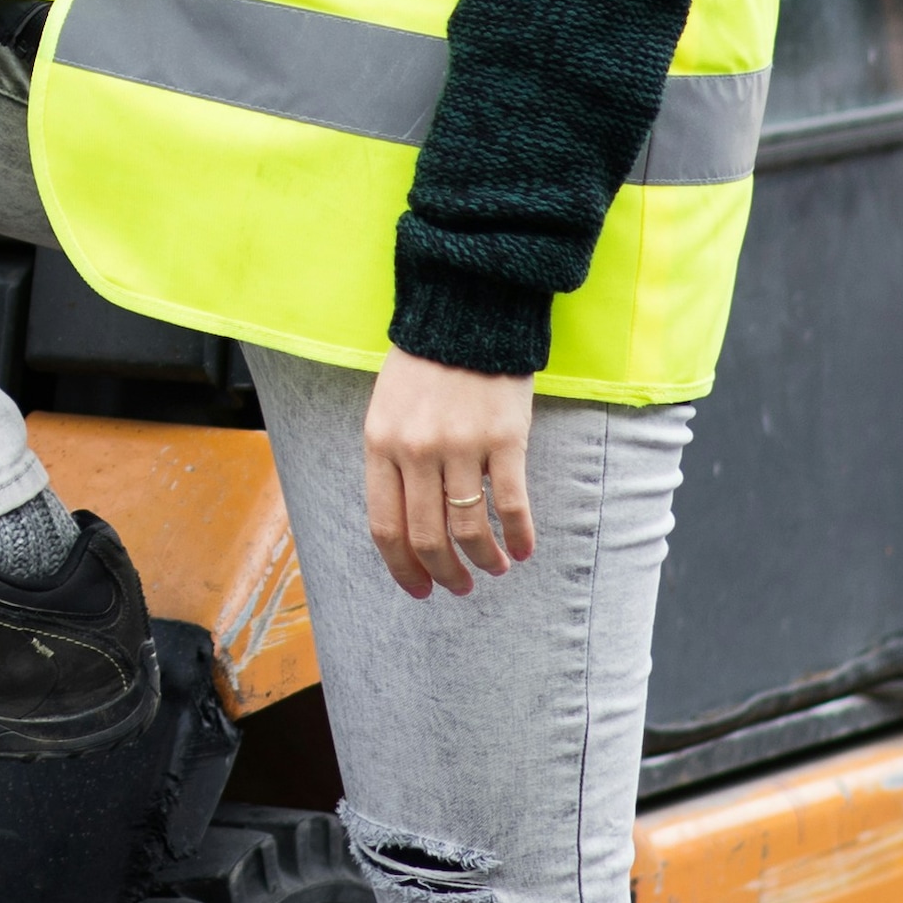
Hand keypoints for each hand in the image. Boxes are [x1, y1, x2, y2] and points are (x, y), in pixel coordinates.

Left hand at [360, 350, 535, 598]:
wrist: (464, 314)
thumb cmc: (423, 365)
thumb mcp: (386, 409)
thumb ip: (390, 461)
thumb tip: (403, 525)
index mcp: (379, 444)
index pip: (385, 526)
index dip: (402, 567)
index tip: (419, 588)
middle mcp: (416, 450)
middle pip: (427, 536)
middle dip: (444, 573)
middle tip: (458, 587)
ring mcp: (461, 446)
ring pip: (469, 528)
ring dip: (483, 560)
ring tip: (493, 568)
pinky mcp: (504, 439)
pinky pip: (512, 504)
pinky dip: (519, 536)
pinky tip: (523, 550)